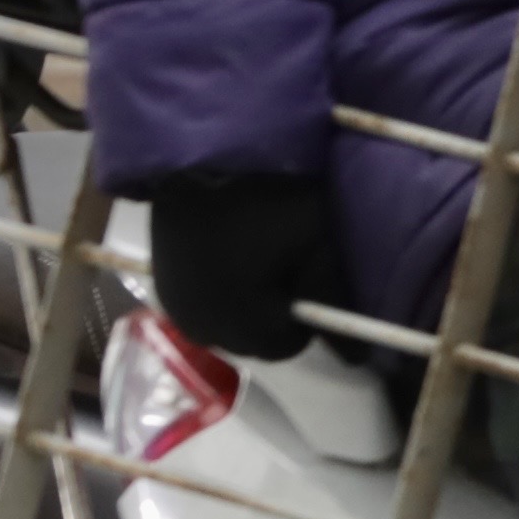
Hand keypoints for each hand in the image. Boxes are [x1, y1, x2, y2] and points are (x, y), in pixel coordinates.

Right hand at [140, 170, 348, 364]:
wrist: (201, 159)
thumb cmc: (269, 202)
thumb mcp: (317, 246)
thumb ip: (335, 302)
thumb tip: (358, 359)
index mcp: (240, 327)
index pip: (289, 344)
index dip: (307, 314)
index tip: (312, 275)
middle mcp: (201, 330)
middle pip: (255, 339)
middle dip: (276, 312)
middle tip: (288, 263)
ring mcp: (174, 308)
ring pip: (228, 324)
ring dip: (248, 303)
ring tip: (259, 257)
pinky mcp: (161, 286)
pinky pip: (203, 305)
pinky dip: (221, 290)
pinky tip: (229, 256)